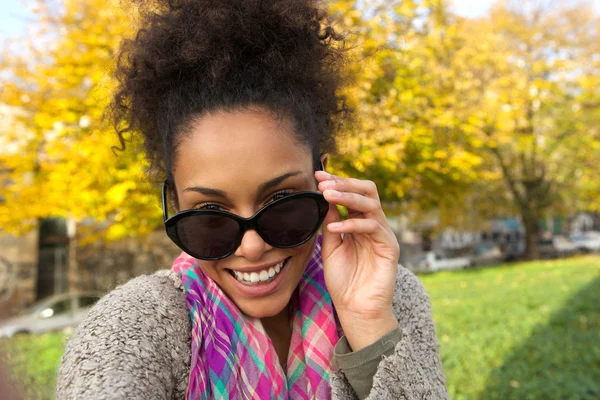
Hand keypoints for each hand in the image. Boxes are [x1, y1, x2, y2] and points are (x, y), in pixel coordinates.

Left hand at [316, 171, 399, 350]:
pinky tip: (334, 225)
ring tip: (326, 195)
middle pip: (368, 190)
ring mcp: (383, 235)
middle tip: (323, 182)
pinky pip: (372, 227)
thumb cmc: (343, 280)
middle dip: (345, 183)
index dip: (337, 182)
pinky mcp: (390, 247)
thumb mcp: (331, 246)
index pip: (353, 194)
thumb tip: (325, 196)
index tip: (317, 176)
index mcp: (360, 223)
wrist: (355, 309)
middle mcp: (374, 225)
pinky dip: (352, 223)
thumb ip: (331, 222)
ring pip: (371, 204)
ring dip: (347, 197)